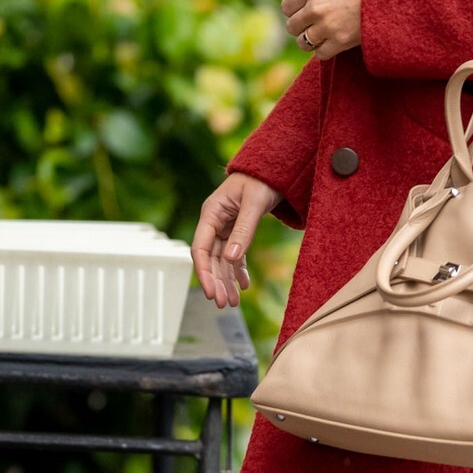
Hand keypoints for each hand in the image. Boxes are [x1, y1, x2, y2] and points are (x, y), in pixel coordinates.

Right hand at [192, 170, 280, 309]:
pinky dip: (238, 271)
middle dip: (216, 282)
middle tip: (224, 304)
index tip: (211, 292)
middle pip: (210, 258)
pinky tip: (244, 286)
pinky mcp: (236, 231)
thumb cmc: (262, 180)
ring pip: (221, 260)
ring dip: (226, 281)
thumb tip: (230, 258)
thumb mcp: (254, 204)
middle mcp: (214, 222)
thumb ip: (243, 230)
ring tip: (233, 302)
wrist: (273, 169)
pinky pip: (234, 255)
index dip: (204, 272)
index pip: (200, 248)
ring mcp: (224, 227)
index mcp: (211, 213)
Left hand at [283, 0, 366, 60]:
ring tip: (321, 36)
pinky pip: (321, 54)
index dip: (294, 10)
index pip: (286, 7)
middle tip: (313, 25)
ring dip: (310, 41)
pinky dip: (325, 51)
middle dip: (301, 27)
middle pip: (292, 27)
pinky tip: (333, 43)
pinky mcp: (341, 41)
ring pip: (303, 43)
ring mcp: (327, 26)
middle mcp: (315, 8)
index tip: (304, 12)